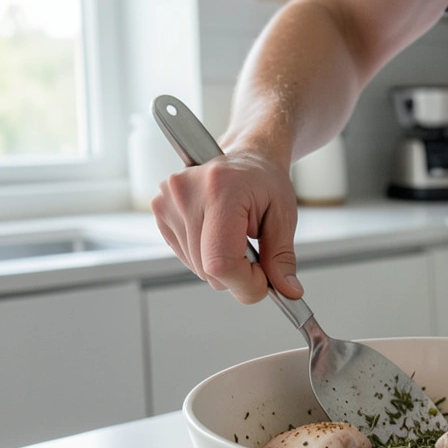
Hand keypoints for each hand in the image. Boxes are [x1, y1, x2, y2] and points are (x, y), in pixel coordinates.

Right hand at [151, 142, 301, 304]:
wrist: (245, 157)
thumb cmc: (264, 181)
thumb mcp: (283, 216)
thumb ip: (281, 256)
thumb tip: (287, 291)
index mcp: (220, 190)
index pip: (221, 261)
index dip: (245, 282)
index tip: (263, 281)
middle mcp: (186, 193)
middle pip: (208, 270)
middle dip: (238, 274)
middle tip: (255, 253)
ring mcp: (168, 201)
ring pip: (197, 268)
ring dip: (221, 265)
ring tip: (235, 235)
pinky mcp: (159, 211)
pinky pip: (185, 257)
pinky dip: (206, 256)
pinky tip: (217, 233)